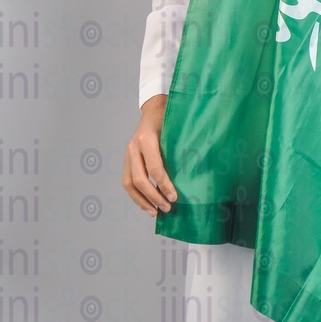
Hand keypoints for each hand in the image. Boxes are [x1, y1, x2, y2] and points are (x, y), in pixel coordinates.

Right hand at [122, 94, 176, 217]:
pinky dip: (136, 195)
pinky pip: (127, 180)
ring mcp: (128, 153)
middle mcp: (133, 147)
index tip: (174, 197)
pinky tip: (147, 204)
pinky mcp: (127, 159)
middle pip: (139, 179)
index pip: (154, 168)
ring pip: (129, 183)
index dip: (164, 184)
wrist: (153, 109)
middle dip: (153, 196)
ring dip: (141, 200)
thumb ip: (180, 148)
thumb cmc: (169, 119)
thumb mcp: (175, 130)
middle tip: (167, 208)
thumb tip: (193, 174)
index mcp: (147, 139)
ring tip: (155, 212)